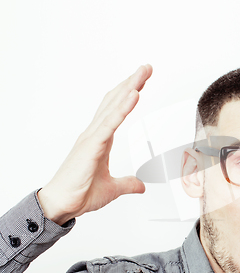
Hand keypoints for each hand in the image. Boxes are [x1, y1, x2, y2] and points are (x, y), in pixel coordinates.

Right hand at [37, 65, 152, 225]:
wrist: (60, 205)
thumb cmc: (79, 194)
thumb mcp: (112, 188)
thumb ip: (127, 184)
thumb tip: (141, 185)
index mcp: (100, 139)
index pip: (116, 110)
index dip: (129, 94)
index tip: (141, 81)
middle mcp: (95, 133)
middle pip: (115, 101)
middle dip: (132, 82)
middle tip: (146, 67)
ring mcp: (92, 137)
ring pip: (114, 106)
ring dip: (130, 87)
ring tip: (142, 72)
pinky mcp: (91, 146)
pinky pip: (110, 123)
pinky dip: (123, 108)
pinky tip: (134, 94)